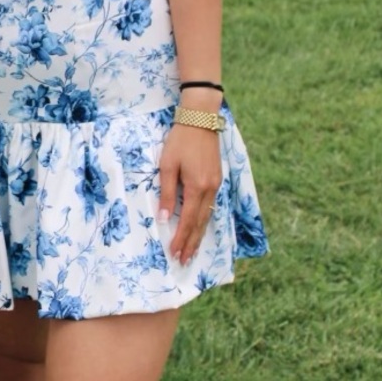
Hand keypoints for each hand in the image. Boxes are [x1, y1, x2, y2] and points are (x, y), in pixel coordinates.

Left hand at [157, 123, 220, 264]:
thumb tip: (164, 217)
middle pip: (200, 224)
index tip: (174, 253)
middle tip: (183, 260)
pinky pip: (210, 207)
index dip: (181, 238)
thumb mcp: (168, 164)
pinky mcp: (216, 180)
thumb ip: (167, 192)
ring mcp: (216, 186)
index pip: (188, 220)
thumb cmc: (180, 141)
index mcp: (197, 187)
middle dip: (191, 243)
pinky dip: (204, 221)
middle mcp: (210, 190)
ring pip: (207, 217)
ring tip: (191, 251)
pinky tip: (199, 228)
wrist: (200, 120)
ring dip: (198, 235)